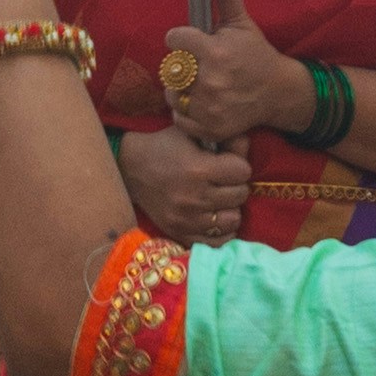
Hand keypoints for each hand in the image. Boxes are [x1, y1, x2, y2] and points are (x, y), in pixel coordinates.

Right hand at [116, 122, 254, 243]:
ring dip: (229, 208)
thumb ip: (224, 140)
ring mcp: (187, 220)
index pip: (243, 172)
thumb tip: (246, 146)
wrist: (129, 168)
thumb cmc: (164, 146)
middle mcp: (195, 198)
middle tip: (223, 181)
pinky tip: (212, 216)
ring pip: (233, 220)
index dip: (238, 165)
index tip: (227, 163)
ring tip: (218, 199)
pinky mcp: (180, 234)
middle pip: (241, 195)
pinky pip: (217, 241)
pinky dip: (219, 230)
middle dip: (235, 185)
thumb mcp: (192, 134)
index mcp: (199, 169)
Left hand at [162, 4, 302, 148]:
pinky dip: (184, 113)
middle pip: (171, 68)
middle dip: (182, 65)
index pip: (174, 39)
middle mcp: (211, 80)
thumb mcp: (241, 22)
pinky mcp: (211, 128)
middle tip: (199, 66)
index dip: (181, 38)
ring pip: (172, 94)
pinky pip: (179, 119)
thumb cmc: (256, 54)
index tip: (191, 41)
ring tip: (198, 84)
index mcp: (216, 51)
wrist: (278, 92)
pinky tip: (200, 103)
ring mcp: (210, 107)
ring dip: (180, 89)